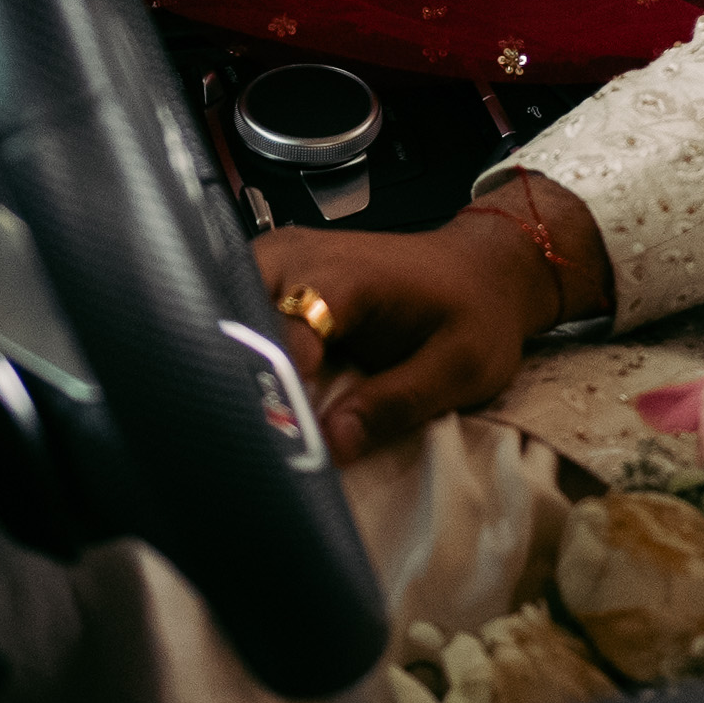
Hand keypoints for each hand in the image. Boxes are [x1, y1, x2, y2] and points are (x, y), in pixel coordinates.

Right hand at [254, 180, 603, 463]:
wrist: (480, 269)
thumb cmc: (474, 314)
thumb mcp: (458, 368)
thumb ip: (394, 404)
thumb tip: (331, 446)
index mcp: (349, 277)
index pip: (286, 335)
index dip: (279, 391)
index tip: (281, 439)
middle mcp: (302, 257)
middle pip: (236, 314)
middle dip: (238, 371)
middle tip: (250, 429)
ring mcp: (283, 257)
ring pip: (223, 307)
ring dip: (231, 356)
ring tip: (246, 409)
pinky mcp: (277, 270)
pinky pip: (236, 305)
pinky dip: (239, 343)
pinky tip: (248, 383)